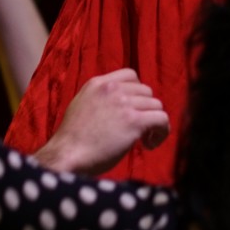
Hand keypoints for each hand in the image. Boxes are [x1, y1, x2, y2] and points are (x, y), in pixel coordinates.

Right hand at [37, 69, 169, 176]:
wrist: (67, 154)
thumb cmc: (72, 139)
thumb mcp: (81, 106)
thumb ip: (100, 99)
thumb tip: (120, 104)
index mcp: (98, 83)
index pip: (130, 75)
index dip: (137, 92)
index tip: (133, 109)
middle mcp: (112, 89)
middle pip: (146, 91)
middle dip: (145, 109)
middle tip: (138, 129)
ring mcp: (124, 103)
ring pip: (156, 106)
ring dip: (154, 123)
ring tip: (144, 140)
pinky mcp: (134, 121)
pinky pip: (162, 119)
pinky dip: (162, 132)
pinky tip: (149, 144)